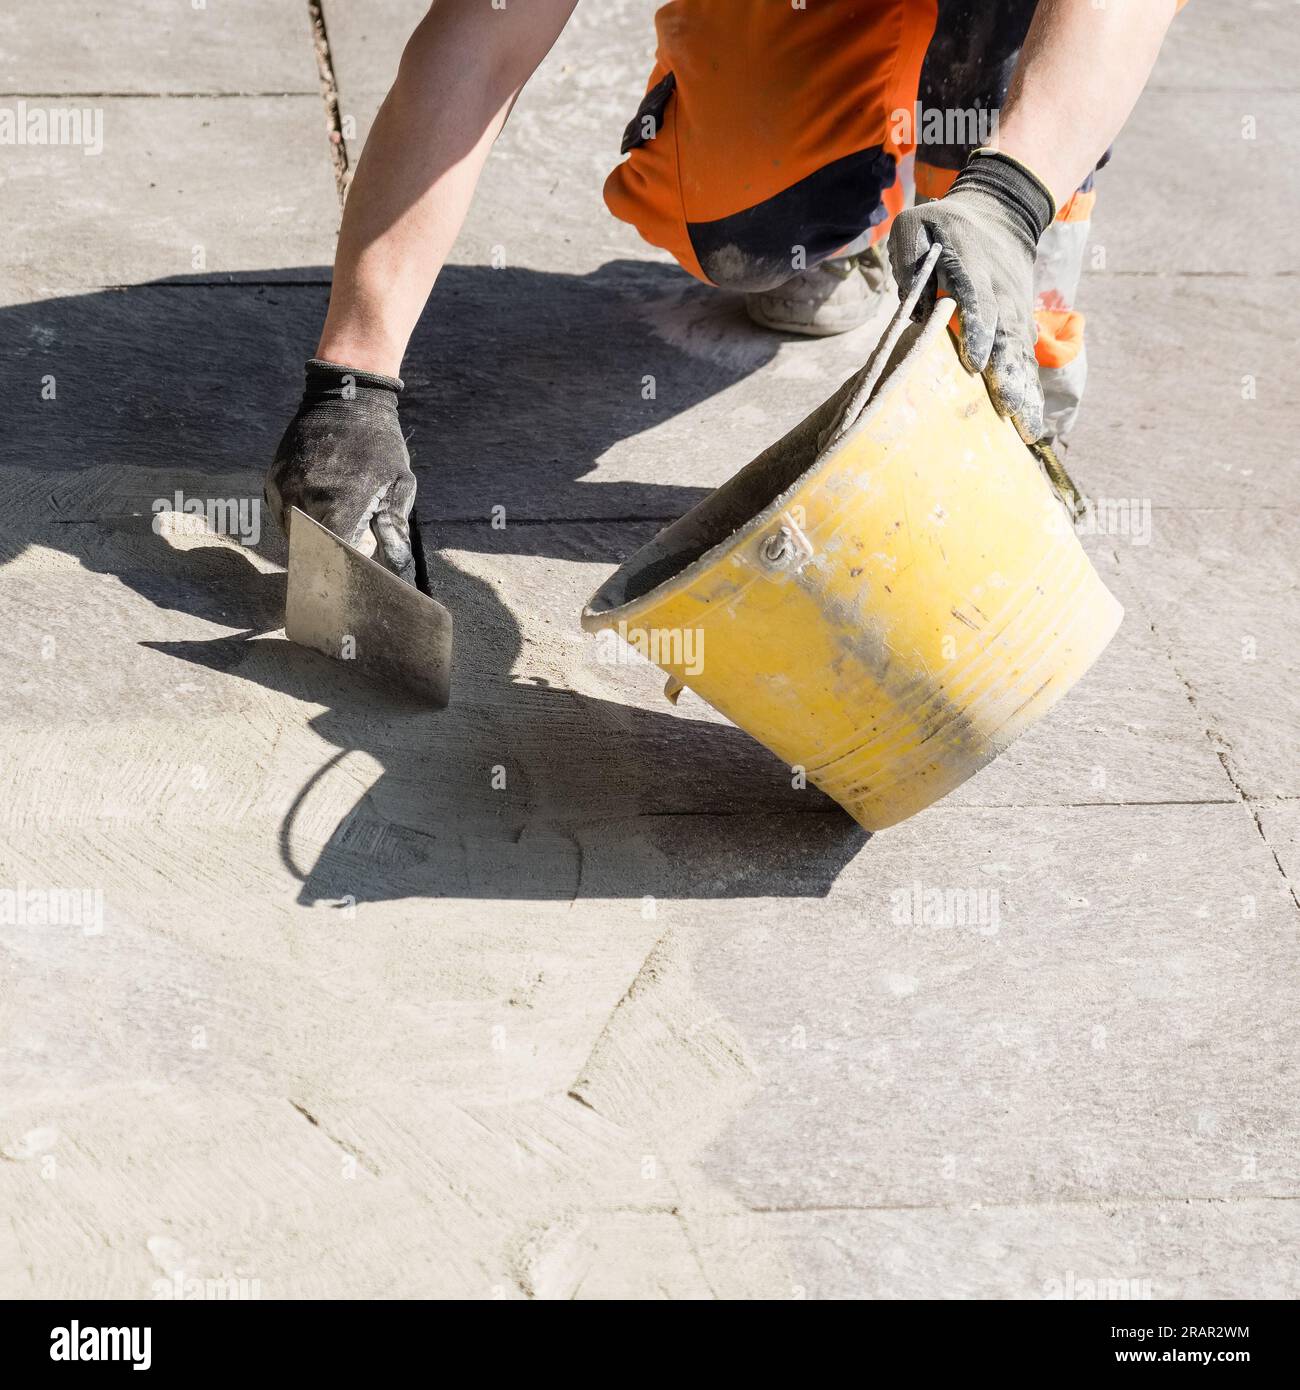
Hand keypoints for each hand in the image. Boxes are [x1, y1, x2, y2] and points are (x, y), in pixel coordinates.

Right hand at [265, 359, 417, 582]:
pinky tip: (314, 516)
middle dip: (326, 561)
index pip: (332, 559)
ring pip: (292, 536)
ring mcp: (286, 489)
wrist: (346, 398)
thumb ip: (395, 528)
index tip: (349, 581)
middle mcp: (306, 500)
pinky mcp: (273, 479)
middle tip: (341, 565)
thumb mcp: (400, 484)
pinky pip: (281, 515)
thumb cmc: (380, 445)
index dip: (341, 573)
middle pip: (311, 551)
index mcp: (340, 505)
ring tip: (329, 540)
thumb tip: (396, 567)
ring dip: (310, 543)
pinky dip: (296, 523)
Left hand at [888, 150, 1054, 443]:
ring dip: (1025, 390)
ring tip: (1028, 428)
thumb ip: (909, 258)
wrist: (1001, 212)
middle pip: (1006, 336)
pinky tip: (1032, 422)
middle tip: (1010, 412)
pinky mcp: (1021, 322)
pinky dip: (1030, 387)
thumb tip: (917, 308)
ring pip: (1021, 353)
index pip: (978, 301)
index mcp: (972, 265)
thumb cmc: (944, 225)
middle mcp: (1000, 291)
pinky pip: (1026, 357)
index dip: (977, 331)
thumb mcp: (915, 225)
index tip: (974, 363)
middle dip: (1008, 375)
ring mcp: (1015, 308)